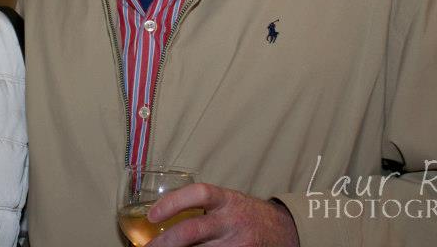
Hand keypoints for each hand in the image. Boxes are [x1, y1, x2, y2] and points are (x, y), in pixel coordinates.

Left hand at [146, 183, 299, 246]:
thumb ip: (203, 207)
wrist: (284, 231)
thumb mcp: (228, 202)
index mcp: (227, 200)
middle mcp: (232, 221)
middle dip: (165, 242)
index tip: (152, 214)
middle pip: (192, 231)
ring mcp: (238, 244)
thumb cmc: (247, 214)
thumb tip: (162, 216)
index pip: (200, 194)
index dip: (173, 202)